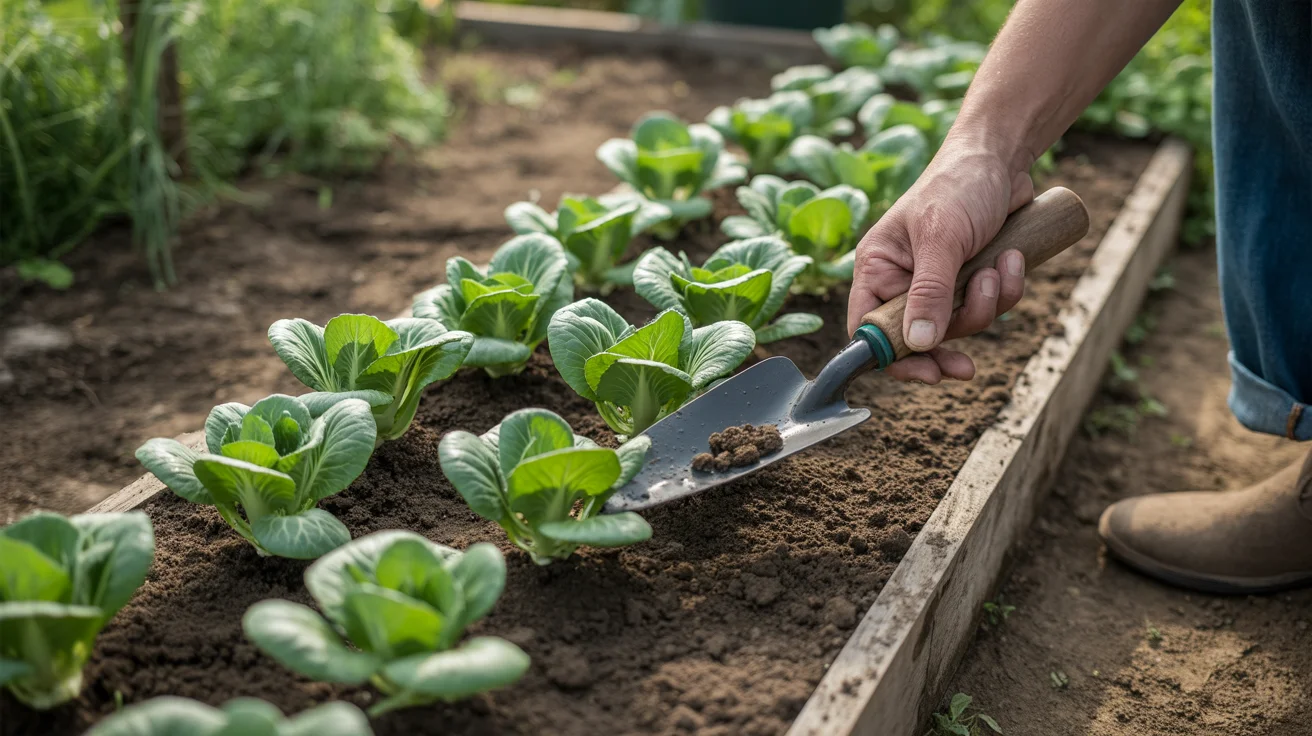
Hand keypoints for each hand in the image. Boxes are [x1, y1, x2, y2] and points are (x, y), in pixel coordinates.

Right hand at [846, 143, 1033, 382]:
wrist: (1003, 157)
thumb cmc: (958, 185)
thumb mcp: (941, 238)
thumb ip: (930, 292)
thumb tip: (919, 345)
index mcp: (878, 267)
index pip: (869, 327)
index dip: (891, 356)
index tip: (924, 373)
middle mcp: (903, 279)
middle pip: (918, 337)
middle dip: (951, 338)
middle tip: (965, 366)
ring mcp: (940, 281)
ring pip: (959, 324)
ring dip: (985, 304)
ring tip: (998, 267)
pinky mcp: (972, 278)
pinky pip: (988, 306)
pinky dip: (1005, 289)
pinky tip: (1013, 259)